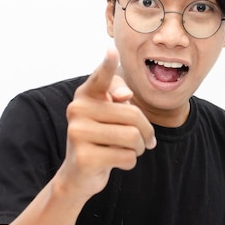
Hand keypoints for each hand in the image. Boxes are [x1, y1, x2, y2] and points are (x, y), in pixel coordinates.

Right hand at [58, 48, 155, 199]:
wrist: (78, 174)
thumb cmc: (101, 138)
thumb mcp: (110, 115)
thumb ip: (118, 99)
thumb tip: (124, 95)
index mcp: (85, 95)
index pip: (101, 77)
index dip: (108, 65)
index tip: (112, 50)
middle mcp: (77, 110)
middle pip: (132, 115)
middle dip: (146, 131)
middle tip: (146, 141)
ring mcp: (77, 133)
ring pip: (132, 137)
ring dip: (139, 148)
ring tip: (132, 150)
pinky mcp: (84, 157)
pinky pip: (127, 157)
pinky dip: (130, 162)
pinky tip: (117, 162)